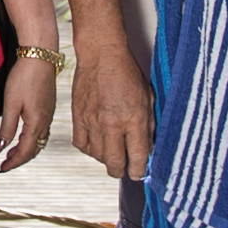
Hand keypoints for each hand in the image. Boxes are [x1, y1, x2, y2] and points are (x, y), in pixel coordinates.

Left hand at [0, 51, 58, 170]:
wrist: (40, 57)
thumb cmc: (24, 77)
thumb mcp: (11, 104)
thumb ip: (7, 128)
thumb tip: (1, 148)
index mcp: (36, 123)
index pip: (26, 151)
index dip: (14, 162)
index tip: (2, 168)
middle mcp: (46, 122)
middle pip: (34, 149)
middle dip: (20, 159)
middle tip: (4, 164)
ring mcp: (49, 115)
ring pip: (39, 141)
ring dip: (26, 150)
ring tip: (11, 153)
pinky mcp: (48, 107)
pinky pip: (41, 131)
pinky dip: (31, 139)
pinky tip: (23, 136)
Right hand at [70, 35, 150, 178]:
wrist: (101, 55)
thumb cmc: (126, 72)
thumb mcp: (148, 98)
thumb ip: (149, 126)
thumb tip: (147, 148)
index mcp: (134, 119)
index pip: (137, 157)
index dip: (139, 170)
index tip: (139, 172)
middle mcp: (112, 124)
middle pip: (114, 164)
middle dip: (122, 171)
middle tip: (125, 168)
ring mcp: (93, 122)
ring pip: (98, 157)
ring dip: (106, 159)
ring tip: (112, 152)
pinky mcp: (78, 118)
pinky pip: (82, 145)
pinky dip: (90, 149)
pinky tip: (97, 143)